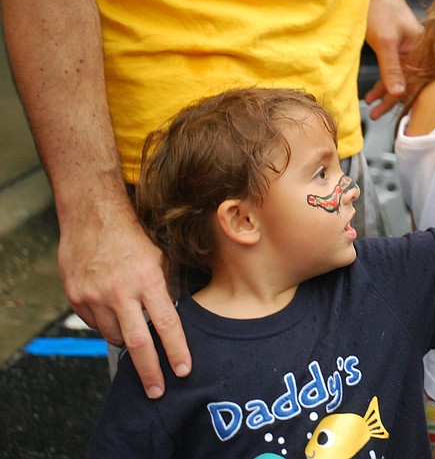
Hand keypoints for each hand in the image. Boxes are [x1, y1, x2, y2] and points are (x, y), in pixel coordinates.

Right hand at [59, 199, 190, 397]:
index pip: (167, 325)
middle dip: (150, 372)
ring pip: (115, 336)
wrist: (92, 218)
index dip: (176, 351)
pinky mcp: (77, 298)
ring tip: (133, 331)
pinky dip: (107, 324)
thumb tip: (172, 319)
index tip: (182, 370)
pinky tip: (111, 309)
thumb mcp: (159, 259)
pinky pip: (96, 324)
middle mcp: (121, 292)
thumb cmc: (132, 238)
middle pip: (138, 344)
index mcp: (148, 281)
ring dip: (127, 341)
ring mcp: (96, 297)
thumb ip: (165, 289)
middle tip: (158, 391)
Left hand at [362, 0, 421, 119]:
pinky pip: (391, 70)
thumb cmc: (381, 7)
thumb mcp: (384, 41)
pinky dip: (382, 82)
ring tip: (371, 108)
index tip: (395, 116)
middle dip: (392, 101)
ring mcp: (407, 50)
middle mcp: (418, 51)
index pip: (419, 82)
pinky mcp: (395, 48)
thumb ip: (391, 69)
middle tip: (376, 115)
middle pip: (409, 82)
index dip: (408, 100)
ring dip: (384, 93)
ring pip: (399, 78)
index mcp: (423, 48)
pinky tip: (372, 93)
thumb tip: (397, 94)